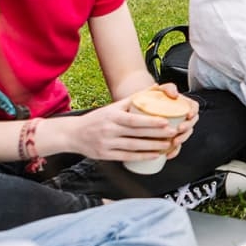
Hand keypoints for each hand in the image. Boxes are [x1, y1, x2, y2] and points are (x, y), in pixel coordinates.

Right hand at [64, 99, 183, 162]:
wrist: (73, 134)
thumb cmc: (97, 119)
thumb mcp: (113, 106)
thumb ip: (134, 99)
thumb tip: (156, 88)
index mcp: (112, 115)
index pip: (133, 119)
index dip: (150, 121)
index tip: (165, 121)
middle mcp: (109, 129)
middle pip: (136, 133)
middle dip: (156, 134)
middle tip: (172, 133)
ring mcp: (107, 143)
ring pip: (133, 146)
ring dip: (152, 147)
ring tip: (167, 145)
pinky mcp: (106, 155)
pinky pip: (127, 157)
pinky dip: (141, 157)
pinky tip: (154, 155)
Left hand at [155, 84, 198, 157]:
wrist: (139, 109)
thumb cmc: (151, 99)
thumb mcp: (160, 90)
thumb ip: (168, 88)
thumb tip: (174, 93)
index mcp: (183, 105)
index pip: (194, 107)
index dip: (193, 111)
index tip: (188, 114)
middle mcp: (182, 117)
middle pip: (191, 123)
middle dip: (187, 128)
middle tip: (179, 129)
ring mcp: (177, 129)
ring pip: (184, 136)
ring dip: (182, 140)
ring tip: (174, 142)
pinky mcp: (171, 139)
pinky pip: (176, 147)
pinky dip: (173, 151)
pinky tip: (168, 154)